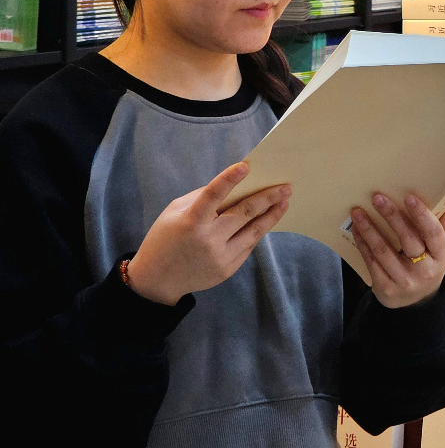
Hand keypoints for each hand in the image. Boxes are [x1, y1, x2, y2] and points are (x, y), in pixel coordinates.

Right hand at [128, 162, 290, 306]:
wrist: (157, 281)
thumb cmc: (165, 239)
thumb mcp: (174, 213)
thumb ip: (202, 198)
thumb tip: (233, 185)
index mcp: (190, 222)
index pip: (212, 195)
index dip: (229, 179)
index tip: (246, 166)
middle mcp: (207, 240)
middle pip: (244, 214)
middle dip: (267, 198)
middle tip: (285, 186)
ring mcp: (220, 257)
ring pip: (254, 232)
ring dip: (272, 215)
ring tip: (284, 201)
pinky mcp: (228, 269)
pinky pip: (248, 246)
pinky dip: (258, 231)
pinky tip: (267, 219)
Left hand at [349, 194, 444, 308]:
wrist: (415, 303)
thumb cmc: (426, 267)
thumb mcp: (437, 250)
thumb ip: (441, 225)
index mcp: (441, 257)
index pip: (433, 233)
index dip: (422, 215)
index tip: (409, 198)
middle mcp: (425, 270)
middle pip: (408, 240)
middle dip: (391, 216)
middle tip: (377, 198)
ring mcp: (404, 281)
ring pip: (384, 250)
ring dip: (369, 229)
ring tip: (358, 212)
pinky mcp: (385, 288)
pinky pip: (371, 261)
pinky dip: (363, 243)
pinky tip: (357, 229)